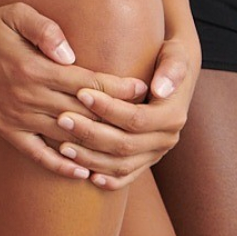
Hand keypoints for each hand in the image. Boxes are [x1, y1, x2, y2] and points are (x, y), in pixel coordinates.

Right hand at [0, 1, 155, 185]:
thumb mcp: (15, 13)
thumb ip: (44, 29)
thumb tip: (69, 53)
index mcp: (33, 68)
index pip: (86, 82)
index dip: (117, 87)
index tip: (142, 88)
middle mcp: (27, 96)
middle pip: (83, 113)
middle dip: (117, 116)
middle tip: (146, 120)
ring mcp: (17, 117)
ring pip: (65, 136)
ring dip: (96, 144)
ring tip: (126, 149)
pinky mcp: (7, 130)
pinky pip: (37, 154)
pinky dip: (60, 165)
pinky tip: (83, 172)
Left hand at [62, 34, 199, 187]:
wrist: (173, 75)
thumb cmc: (167, 58)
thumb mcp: (174, 56)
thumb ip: (172, 69)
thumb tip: (159, 88)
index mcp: (173, 116)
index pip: (136, 118)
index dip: (108, 109)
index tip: (80, 93)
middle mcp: (167, 139)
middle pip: (125, 145)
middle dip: (91, 133)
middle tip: (62, 118)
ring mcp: (156, 154)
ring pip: (121, 165)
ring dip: (90, 158)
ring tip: (62, 146)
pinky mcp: (145, 161)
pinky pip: (124, 176)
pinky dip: (105, 179)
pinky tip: (82, 175)